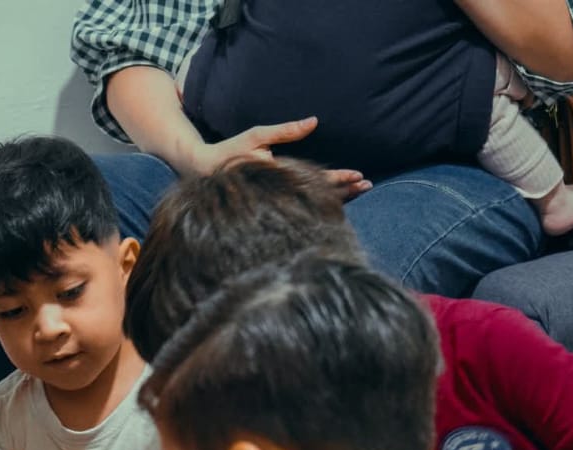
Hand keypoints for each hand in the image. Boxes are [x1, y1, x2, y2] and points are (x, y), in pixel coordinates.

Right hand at [187, 118, 372, 200]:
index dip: (339, 178)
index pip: (316, 180)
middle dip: (346, 190)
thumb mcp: (258, 136)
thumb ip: (286, 130)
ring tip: (362, 190)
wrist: (203, 172)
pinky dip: (324, 201)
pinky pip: (305, 204)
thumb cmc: (231, 151)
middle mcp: (282, 193)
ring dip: (340, 197)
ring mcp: (279, 200)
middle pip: (320, 195)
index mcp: (281, 179)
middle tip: (369, 185)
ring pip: (315, 202)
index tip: (360, 176)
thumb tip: (314, 121)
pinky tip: (340, 197)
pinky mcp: (276, 201)